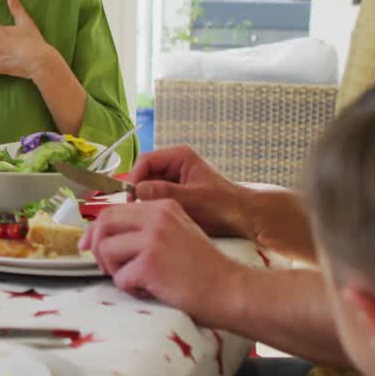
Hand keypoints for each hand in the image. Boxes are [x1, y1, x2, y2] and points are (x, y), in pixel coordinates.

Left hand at [80, 199, 243, 319]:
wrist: (230, 289)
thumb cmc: (204, 269)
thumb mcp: (177, 232)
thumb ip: (146, 228)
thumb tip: (104, 236)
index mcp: (162, 206)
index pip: (113, 210)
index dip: (95, 229)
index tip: (89, 244)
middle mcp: (156, 217)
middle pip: (103, 224)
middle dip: (97, 247)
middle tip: (106, 267)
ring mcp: (153, 239)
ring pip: (106, 250)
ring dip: (114, 271)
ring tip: (137, 281)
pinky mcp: (150, 263)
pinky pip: (120, 278)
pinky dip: (131, 289)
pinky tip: (151, 291)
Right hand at [129, 146, 250, 237]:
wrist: (243, 218)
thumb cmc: (224, 205)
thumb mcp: (194, 198)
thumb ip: (165, 192)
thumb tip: (138, 190)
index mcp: (180, 156)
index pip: (146, 160)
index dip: (135, 176)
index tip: (131, 196)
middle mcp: (174, 165)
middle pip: (144, 173)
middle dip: (139, 190)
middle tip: (138, 209)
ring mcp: (174, 179)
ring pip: (148, 186)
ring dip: (147, 200)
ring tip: (149, 215)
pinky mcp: (174, 193)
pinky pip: (156, 197)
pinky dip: (154, 206)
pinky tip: (158, 217)